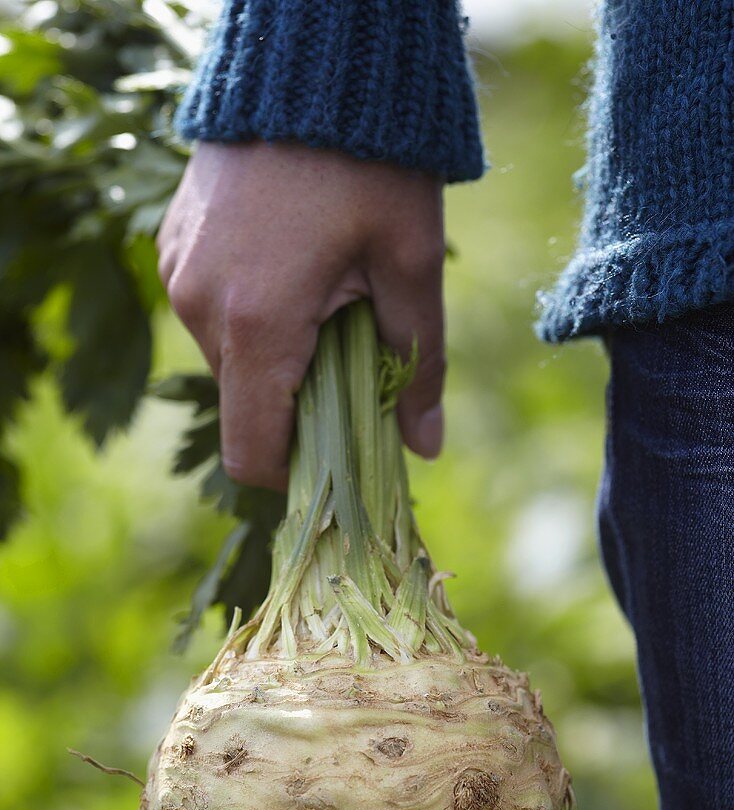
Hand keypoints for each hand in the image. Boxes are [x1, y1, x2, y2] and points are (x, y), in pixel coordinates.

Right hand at [157, 141, 445, 489]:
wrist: (310, 59)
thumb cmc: (371, 161)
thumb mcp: (411, 264)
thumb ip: (417, 364)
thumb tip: (426, 447)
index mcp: (259, 325)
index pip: (252, 453)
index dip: (295, 474)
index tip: (338, 455)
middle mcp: (200, 308)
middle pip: (245, 407)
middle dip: (296, 405)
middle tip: (351, 357)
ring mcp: (179, 275)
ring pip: (227, 361)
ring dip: (275, 356)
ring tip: (324, 300)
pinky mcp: (173, 247)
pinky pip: (209, 313)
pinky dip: (251, 317)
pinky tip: (290, 269)